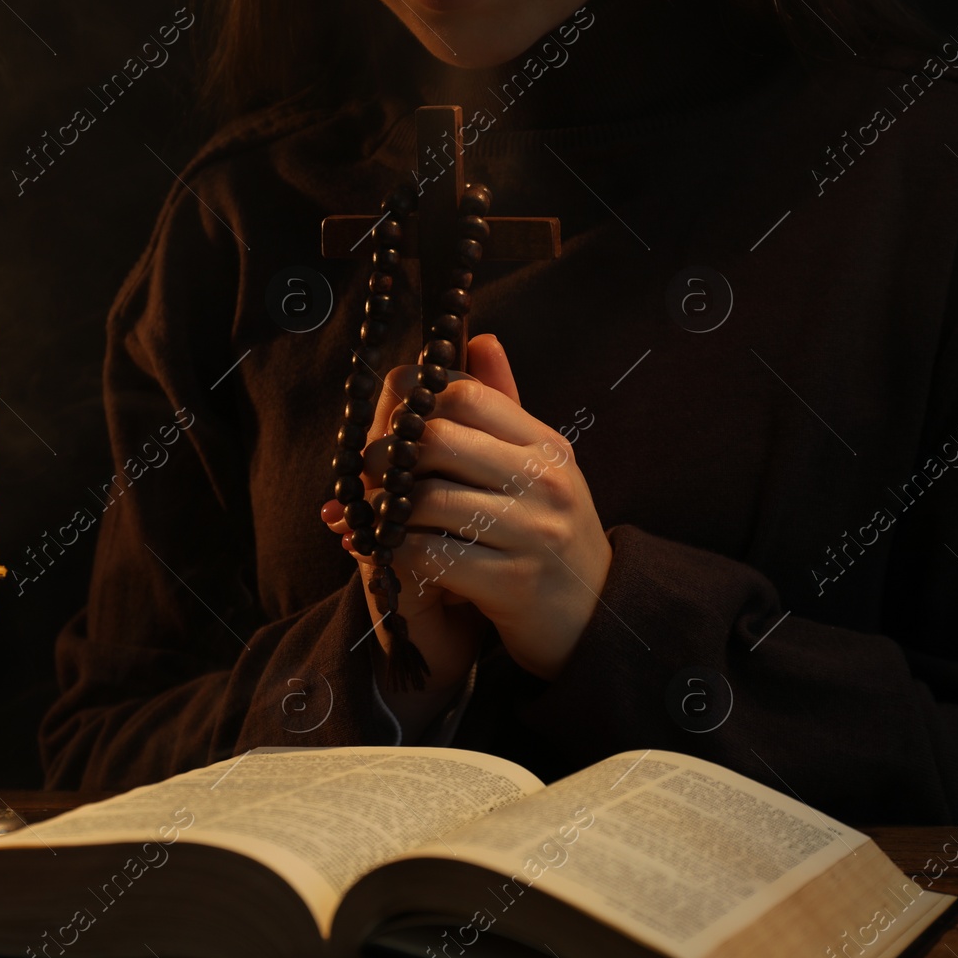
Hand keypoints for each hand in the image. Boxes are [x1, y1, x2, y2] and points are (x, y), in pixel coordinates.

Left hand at [359, 334, 612, 678]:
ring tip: (377, 523)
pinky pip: (427, 554)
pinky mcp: (512, 583)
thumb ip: (503, 405)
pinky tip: (393, 557)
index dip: (410, 406)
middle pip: (434, 439)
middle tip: (365, 481)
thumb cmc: (549, 536)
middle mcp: (544, 481)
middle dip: (383, 458)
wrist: (592, 620)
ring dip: (386, 513)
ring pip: (423, 498)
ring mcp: (532, 531)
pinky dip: (396, 554)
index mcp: (546, 445)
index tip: (388, 432)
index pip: (462, 394)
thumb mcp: (537, 467)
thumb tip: (479, 337)